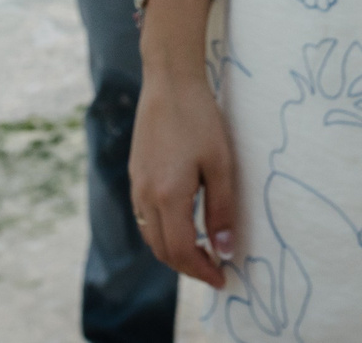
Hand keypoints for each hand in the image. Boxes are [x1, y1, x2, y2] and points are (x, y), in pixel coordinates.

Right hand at [129, 70, 237, 286]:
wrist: (169, 83)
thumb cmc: (200, 120)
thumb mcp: (220, 165)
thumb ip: (222, 211)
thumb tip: (225, 250)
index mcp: (168, 197)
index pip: (181, 252)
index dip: (202, 271)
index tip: (223, 278)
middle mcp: (145, 196)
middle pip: (162, 250)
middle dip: (188, 267)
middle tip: (215, 268)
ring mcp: (136, 186)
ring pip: (150, 236)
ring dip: (173, 252)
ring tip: (201, 251)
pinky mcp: (135, 175)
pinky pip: (145, 218)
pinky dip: (162, 233)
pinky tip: (182, 225)